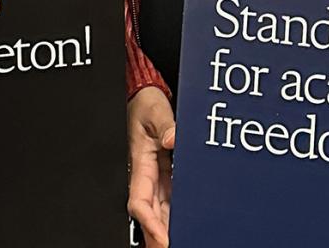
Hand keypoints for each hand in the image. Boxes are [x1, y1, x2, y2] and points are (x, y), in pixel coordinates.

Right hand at [128, 87, 175, 247]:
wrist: (142, 96)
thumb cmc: (144, 104)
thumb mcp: (156, 111)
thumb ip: (166, 125)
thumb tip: (173, 139)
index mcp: (140, 163)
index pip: (139, 202)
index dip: (150, 223)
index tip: (163, 237)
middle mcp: (146, 174)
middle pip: (151, 213)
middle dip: (161, 234)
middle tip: (178, 243)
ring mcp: (154, 176)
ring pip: (160, 211)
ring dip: (169, 227)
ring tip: (186, 237)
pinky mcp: (163, 173)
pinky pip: (169, 199)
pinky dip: (176, 214)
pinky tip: (189, 222)